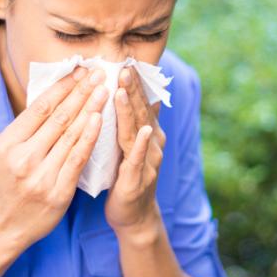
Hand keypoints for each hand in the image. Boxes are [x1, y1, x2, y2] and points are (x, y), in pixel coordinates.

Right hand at [0, 66, 108, 252]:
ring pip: (71, 135)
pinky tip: (99, 120)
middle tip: (98, 73)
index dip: (62, 87)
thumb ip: (22, 130)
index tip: (79, 71)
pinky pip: (78, 159)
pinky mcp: (58, 191)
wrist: (2, 228)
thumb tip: (50, 99)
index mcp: (7, 144)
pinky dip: (90, 137)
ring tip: (104, 90)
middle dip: (80, 92)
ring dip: (90, 109)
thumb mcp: (0, 153)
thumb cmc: (4, 185)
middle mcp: (23, 157)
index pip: (40, 108)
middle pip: (58, 117)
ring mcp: (41, 176)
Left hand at [105, 66, 166, 235]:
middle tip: (124, 66)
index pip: (141, 103)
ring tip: (124, 90)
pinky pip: (139, 159)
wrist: (134, 216)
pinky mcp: (139, 180)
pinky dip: (141, 145)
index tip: (126, 60)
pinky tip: (143, 131)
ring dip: (133, 110)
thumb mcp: (128, 145)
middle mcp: (152, 144)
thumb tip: (137, 94)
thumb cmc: (126, 178)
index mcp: (147, 134)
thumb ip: (131, 121)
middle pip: (142, 112)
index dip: (134, 83)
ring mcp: (148, 161)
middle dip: (133, 89)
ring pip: (139, 131)